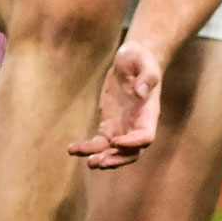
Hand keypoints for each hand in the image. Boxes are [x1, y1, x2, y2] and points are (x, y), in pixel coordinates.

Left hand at [69, 41, 161, 167]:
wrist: (132, 59)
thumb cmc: (141, 59)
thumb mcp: (144, 63)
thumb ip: (146, 78)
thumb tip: (141, 91)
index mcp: (148, 114)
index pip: (145, 137)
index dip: (132, 143)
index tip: (116, 141)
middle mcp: (137, 125)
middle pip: (131, 153)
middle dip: (116, 159)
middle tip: (98, 161)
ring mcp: (122, 127)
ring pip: (114, 151)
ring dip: (102, 158)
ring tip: (88, 162)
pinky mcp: (108, 124)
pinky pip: (99, 142)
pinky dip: (88, 148)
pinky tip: (72, 149)